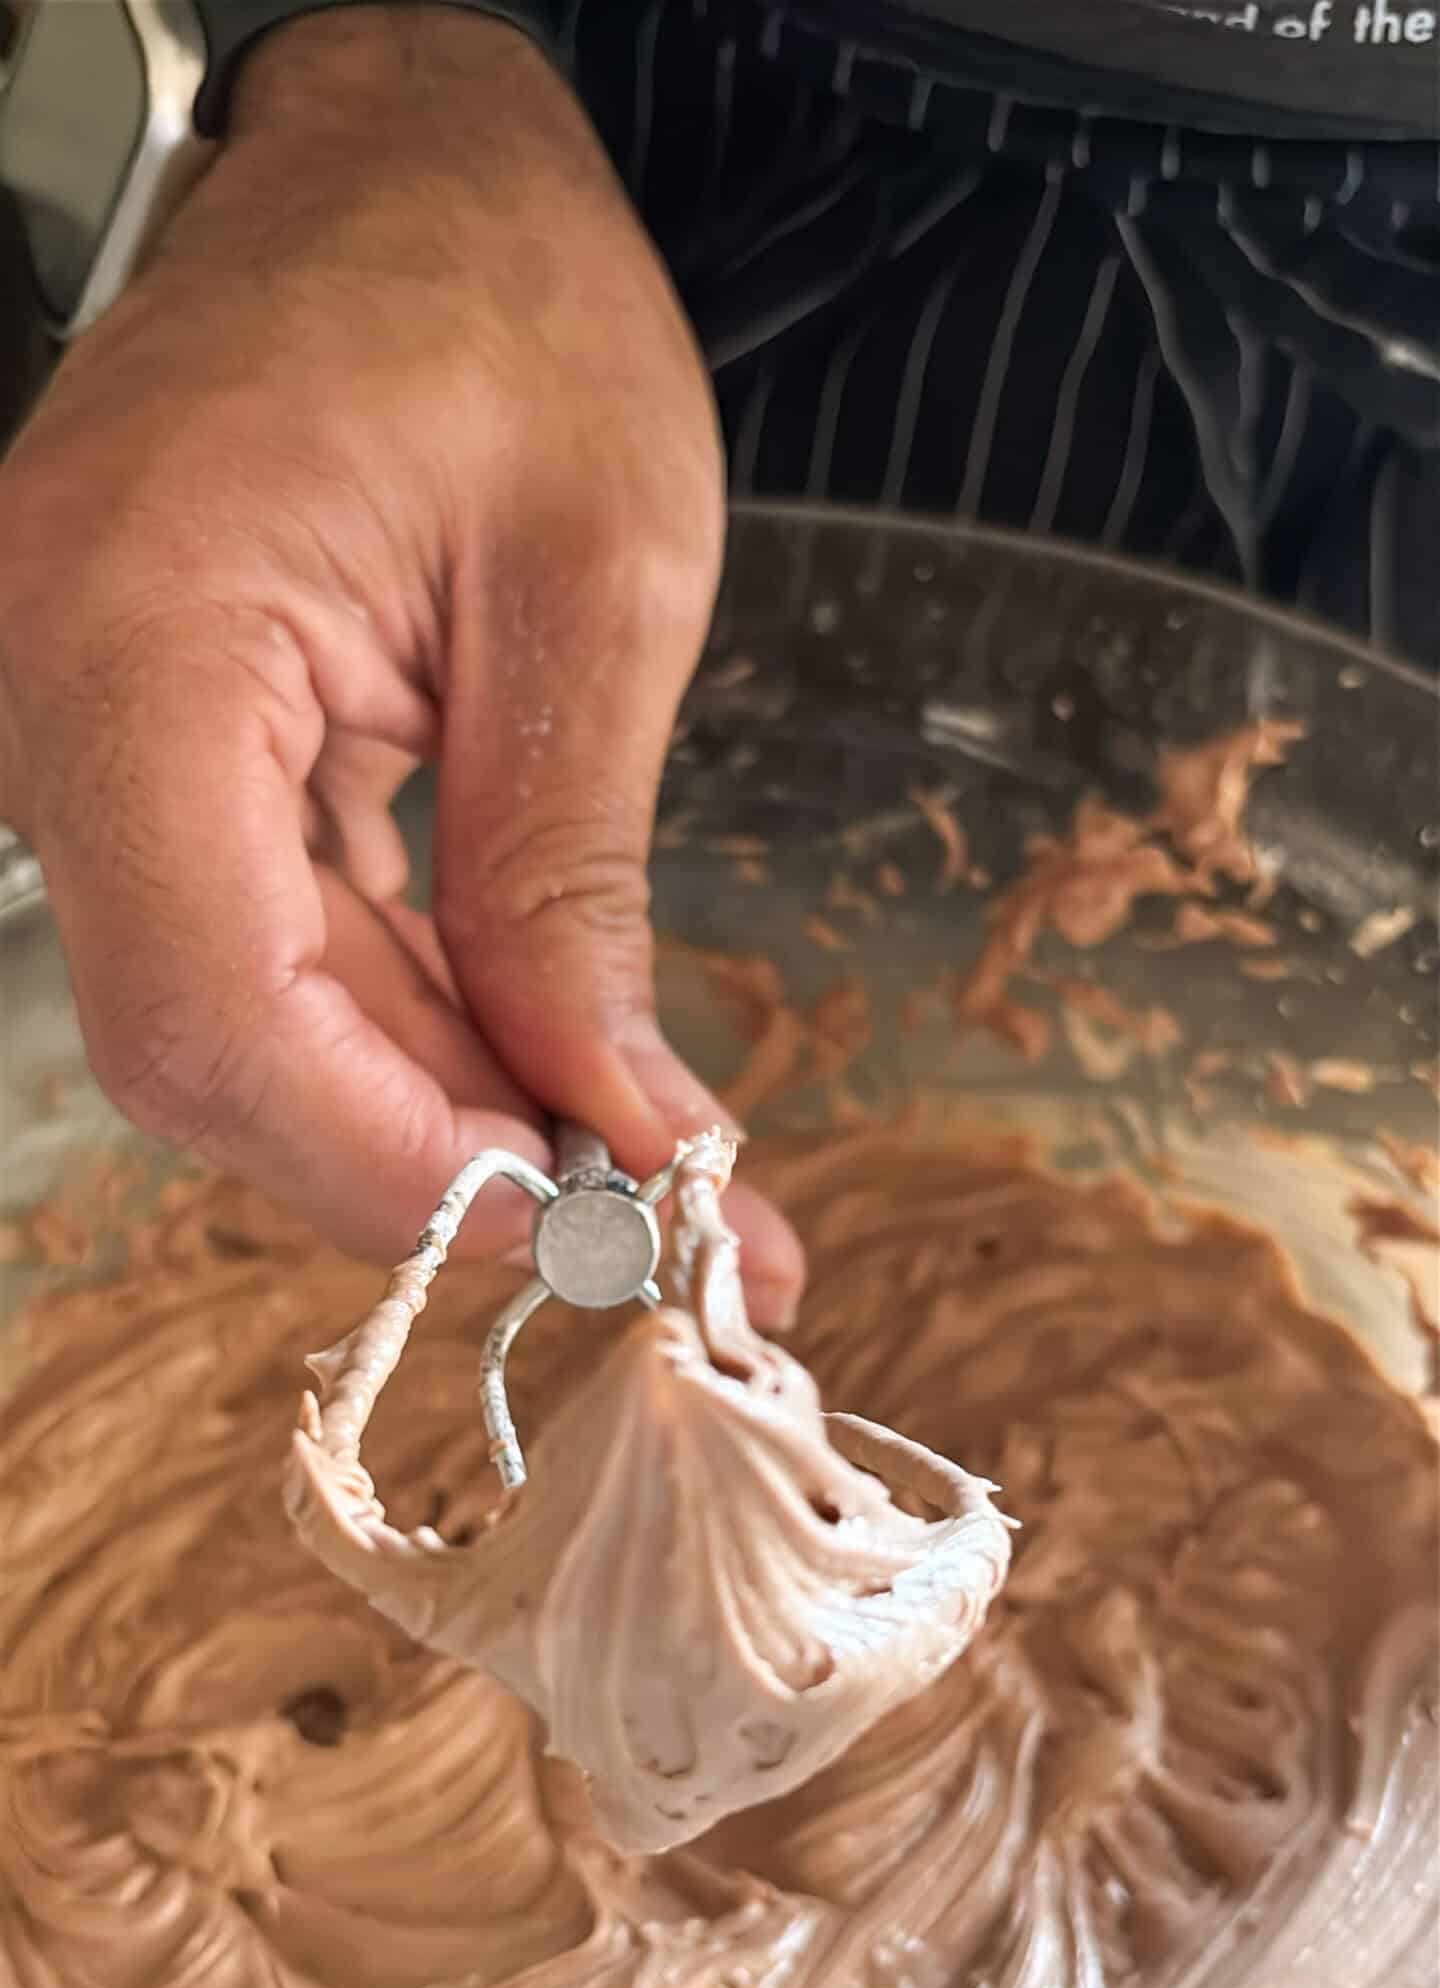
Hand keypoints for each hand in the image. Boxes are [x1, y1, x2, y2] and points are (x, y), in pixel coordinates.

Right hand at [0, 7, 802, 1320]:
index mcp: (142, 635)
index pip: (212, 1008)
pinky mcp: (146, 756)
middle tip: (655, 1217)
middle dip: (440, 1160)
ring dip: (440, 1107)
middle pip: (219, 1048)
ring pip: (247, 1021)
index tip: (572, 1221)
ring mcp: (85, 736)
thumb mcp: (597, 590)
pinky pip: (262, 944)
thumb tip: (614, 1128)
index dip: (388, 1161)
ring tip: (640, 1150)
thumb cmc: (502, 304)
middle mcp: (57, 703)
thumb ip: (572, 884)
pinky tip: (544, 1058)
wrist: (395, 169)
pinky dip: (408, 1023)